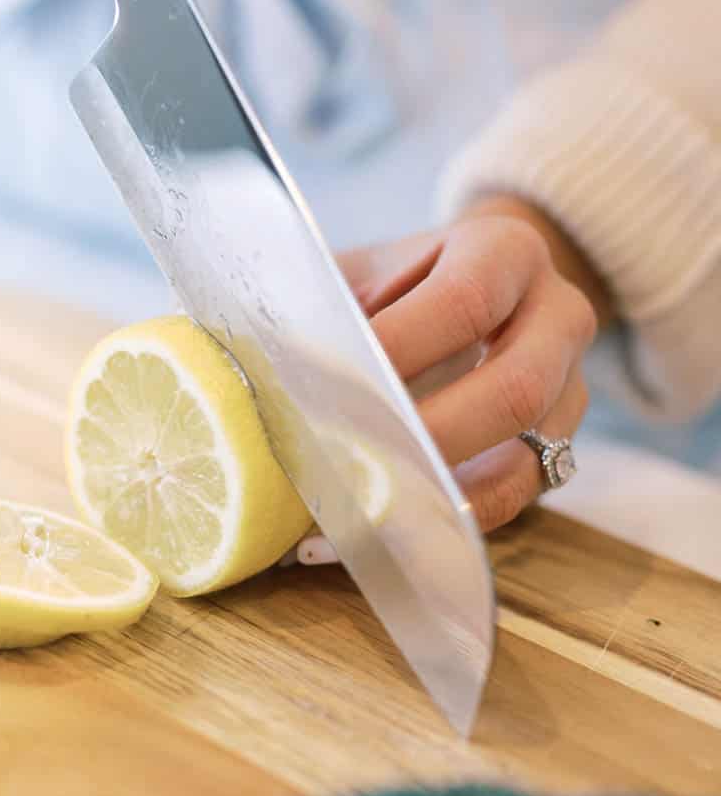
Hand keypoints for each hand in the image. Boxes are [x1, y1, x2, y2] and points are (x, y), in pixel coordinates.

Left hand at [296, 200, 606, 560]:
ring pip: (525, 459)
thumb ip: (311, 302)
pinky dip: (440, 527)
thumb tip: (224, 356)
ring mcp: (570, 389)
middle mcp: (559, 316)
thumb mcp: (358, 272)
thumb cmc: (395, 282)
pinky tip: (369, 542)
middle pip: (513, 390)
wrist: (475, 286)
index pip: (465, 303)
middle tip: (339, 465)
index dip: (398, 350)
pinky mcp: (556, 449)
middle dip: (421, 438)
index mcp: (506, 252)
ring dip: (432, 496)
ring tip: (348, 520)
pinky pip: (512, 501)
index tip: (325, 389)